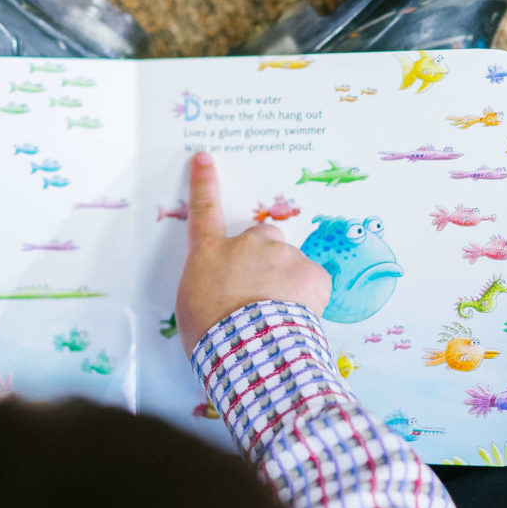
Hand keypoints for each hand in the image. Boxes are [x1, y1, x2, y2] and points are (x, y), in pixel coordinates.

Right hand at [175, 152, 331, 356]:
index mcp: (210, 254)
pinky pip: (313, 282)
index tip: (205, 159)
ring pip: (290, 262)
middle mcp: (247, 245)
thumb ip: (209, 285)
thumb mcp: (193, 307)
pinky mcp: (311, 273)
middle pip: (261, 237)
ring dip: (287, 282)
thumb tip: (223, 291)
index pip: (204, 210)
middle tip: (260, 291)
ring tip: (277, 315)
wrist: (247, 349)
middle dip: (264, 257)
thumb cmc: (211, 336)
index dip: (204, 182)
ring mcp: (281, 255)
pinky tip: (297, 318)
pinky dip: (309, 298)